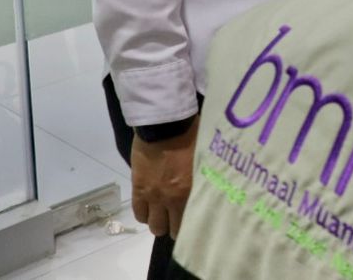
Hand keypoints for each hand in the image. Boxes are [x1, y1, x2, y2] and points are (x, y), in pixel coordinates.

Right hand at [131, 117, 198, 238]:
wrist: (163, 125)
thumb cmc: (191, 135)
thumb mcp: (206, 158)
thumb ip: (206, 177)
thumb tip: (214, 187)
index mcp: (191, 190)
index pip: (193, 220)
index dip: (193, 225)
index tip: (196, 223)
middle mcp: (172, 198)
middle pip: (171, 229)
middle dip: (175, 227)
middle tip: (178, 220)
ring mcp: (153, 195)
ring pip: (154, 225)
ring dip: (159, 222)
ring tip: (163, 215)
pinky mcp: (138, 188)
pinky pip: (139, 212)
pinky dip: (144, 214)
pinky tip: (150, 209)